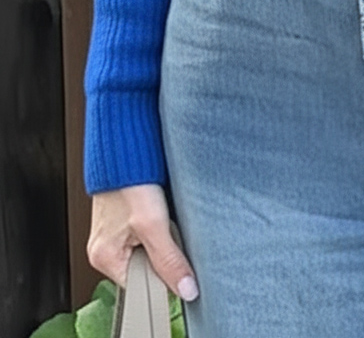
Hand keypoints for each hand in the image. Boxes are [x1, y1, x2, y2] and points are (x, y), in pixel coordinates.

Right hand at [87, 183, 198, 300]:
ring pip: (150, 250)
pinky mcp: (127, 218)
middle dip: (165, 257)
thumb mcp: (153, 225)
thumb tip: (186, 289)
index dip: (164, 279)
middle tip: (174, 234)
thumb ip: (169, 260)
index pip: (141, 286)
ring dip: (165, 240)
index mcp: (105, 259)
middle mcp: (106, 249)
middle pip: (146, 269)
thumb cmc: (129, 180)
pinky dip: (162, 227)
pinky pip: (149, 234)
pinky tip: (168, 215)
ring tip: (169, 221)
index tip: (182, 269)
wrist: (124, 146)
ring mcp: (116, 234)